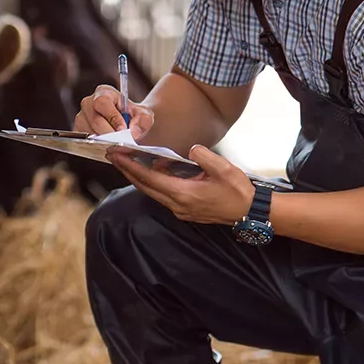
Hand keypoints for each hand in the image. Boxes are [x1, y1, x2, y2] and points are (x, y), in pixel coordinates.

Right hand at [75, 84, 154, 138]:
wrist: (128, 125)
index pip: (103, 103)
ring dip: (104, 142)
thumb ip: (143, 121)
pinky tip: (108, 147)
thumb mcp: (145, 115)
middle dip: (109, 134)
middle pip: (95, 120)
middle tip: (121, 143)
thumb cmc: (134, 117)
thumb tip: (133, 132)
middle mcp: (88, 103)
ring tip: (117, 144)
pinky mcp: (78, 131)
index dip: (112, 117)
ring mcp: (81, 117)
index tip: (123, 130)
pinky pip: (85, 141)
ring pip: (89, 133)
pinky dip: (97, 146)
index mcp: (104, 92)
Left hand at [107, 143, 256, 225]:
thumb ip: (203, 156)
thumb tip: (190, 150)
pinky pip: (163, 193)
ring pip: (152, 190)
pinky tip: (159, 168)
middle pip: (144, 186)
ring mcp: (180, 209)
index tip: (116, 154)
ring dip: (141, 175)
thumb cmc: (238, 191)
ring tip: (132, 158)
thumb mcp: (224, 168)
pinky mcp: (185, 209)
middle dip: (127, 170)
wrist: (250, 213)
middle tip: (114, 155)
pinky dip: (156, 180)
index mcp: (183, 193)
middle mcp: (177, 204)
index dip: (130, 166)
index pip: (148, 178)